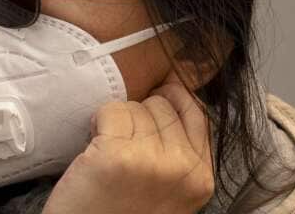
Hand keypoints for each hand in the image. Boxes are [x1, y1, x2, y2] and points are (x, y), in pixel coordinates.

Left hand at [43, 71, 215, 213]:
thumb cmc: (125, 212)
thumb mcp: (171, 190)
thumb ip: (180, 152)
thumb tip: (173, 92)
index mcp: (200, 178)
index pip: (198, 113)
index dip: (174, 98)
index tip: (156, 98)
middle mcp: (181, 168)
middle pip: (163, 106)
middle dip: (139, 115)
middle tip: (123, 140)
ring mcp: (150, 161)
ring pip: (135, 107)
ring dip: (117, 121)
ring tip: (108, 150)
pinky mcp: (115, 155)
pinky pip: (111, 111)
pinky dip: (98, 123)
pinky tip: (94, 148)